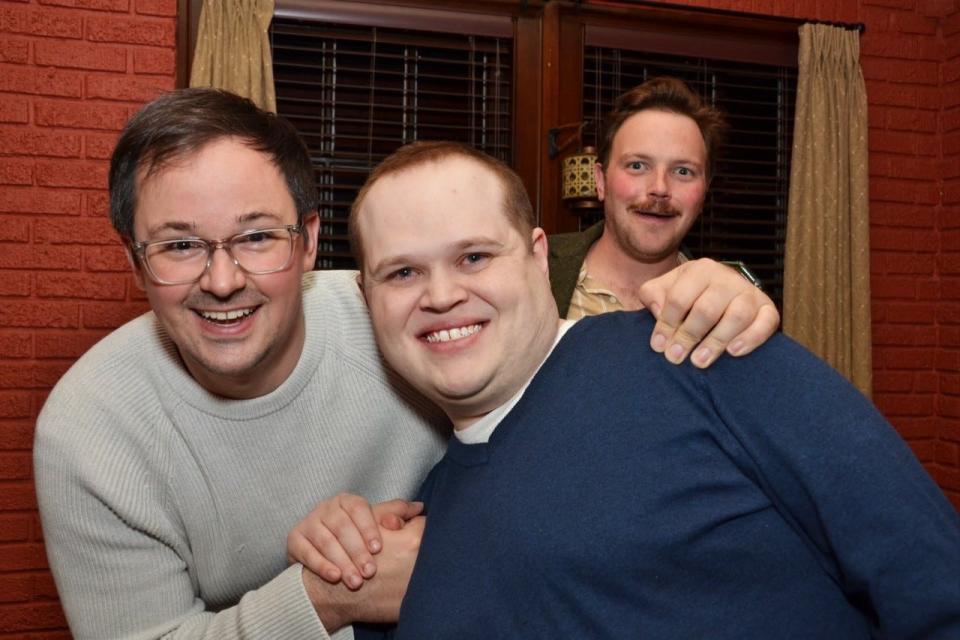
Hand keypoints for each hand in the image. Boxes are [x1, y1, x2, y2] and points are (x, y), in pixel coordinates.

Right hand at [287, 493, 422, 589]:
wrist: (325, 560)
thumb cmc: (357, 540)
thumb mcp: (376, 526)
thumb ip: (396, 515)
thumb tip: (419, 508)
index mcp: (347, 501)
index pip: (358, 508)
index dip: (368, 528)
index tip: (379, 548)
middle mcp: (326, 507)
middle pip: (341, 526)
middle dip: (356, 551)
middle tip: (369, 572)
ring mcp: (309, 522)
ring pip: (324, 540)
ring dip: (341, 561)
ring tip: (355, 581)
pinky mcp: (294, 539)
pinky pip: (306, 551)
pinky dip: (321, 565)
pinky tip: (334, 577)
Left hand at [638, 258, 779, 367]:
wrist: (721, 289)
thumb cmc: (688, 293)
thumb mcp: (665, 288)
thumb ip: (653, 296)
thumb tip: (659, 312)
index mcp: (700, 270)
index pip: (679, 298)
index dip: (666, 324)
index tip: (658, 346)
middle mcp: (727, 278)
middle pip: (707, 309)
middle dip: (688, 336)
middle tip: (675, 357)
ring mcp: (750, 292)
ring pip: (737, 316)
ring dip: (716, 341)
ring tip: (699, 361)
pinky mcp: (768, 308)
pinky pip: (766, 322)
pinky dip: (751, 338)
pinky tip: (733, 352)